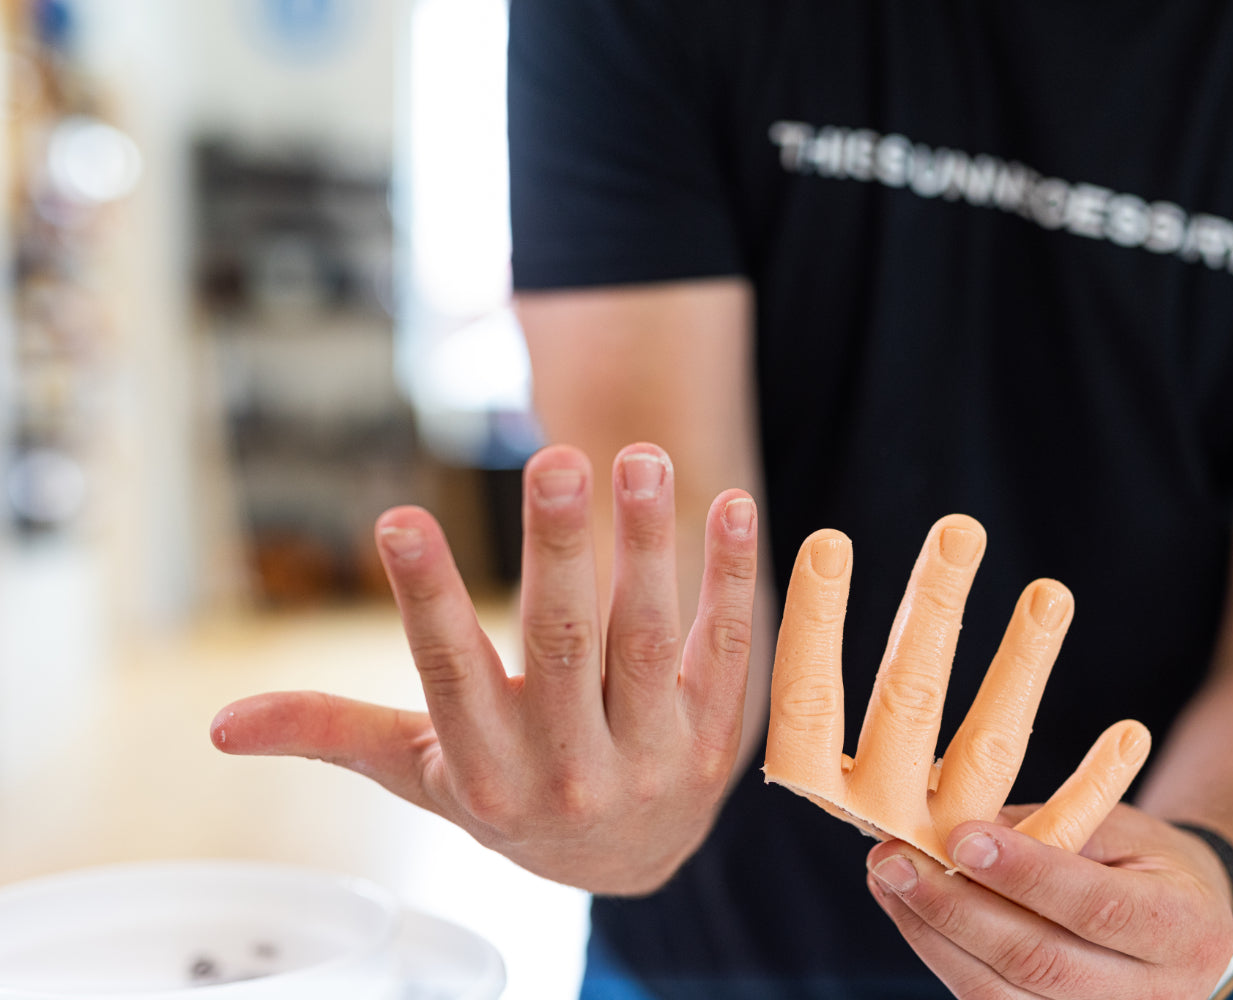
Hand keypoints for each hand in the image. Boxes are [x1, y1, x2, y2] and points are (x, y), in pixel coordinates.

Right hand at [210, 443, 758, 894]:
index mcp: (485, 767)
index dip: (424, 598)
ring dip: (649, 546)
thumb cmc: (511, 796)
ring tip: (641, 459)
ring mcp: (651, 753)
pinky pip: (729, 647)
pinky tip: (734, 506)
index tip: (398, 519)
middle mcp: (569, 765)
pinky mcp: (716, 735)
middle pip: (563, 645)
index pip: (448, 673)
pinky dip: (734, 577)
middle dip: (556, 551)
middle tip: (554, 461)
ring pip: (650, 639)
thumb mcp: (424, 775)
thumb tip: (220, 723)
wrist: (627, 863)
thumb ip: (335, 735)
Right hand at [763, 515, 1148, 864]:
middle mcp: (880, 820)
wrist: (937, 937)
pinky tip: (1132, 731)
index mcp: (818, 790)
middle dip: (934, 611)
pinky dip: (1096, 782)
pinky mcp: (1018, 884)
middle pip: (905, 706)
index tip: (829, 540)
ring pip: (988, 751)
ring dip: (1020, 668)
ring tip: (1053, 592)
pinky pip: (1062, 828)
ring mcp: (951, 851)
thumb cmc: (856, 803)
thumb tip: (804, 574)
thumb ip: (813, 707)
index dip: (815, 624)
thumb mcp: (825, 765)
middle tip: (960, 529)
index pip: (806, 702)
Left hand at [866, 805, 1232, 998]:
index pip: (1096, 906)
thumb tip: (955, 823)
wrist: (1185, 923)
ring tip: (888, 882)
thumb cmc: (1145, 863)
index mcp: (1180, 926)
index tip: (961, 838)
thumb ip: (1050, 831)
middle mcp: (1153, 993)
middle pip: (1039, 961)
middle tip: (894, 860)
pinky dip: (943, 959)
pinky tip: (912, 915)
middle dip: (955, 908)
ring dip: (932, 936)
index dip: (1025, 874)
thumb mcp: (1118, 829)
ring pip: (1002, 996)